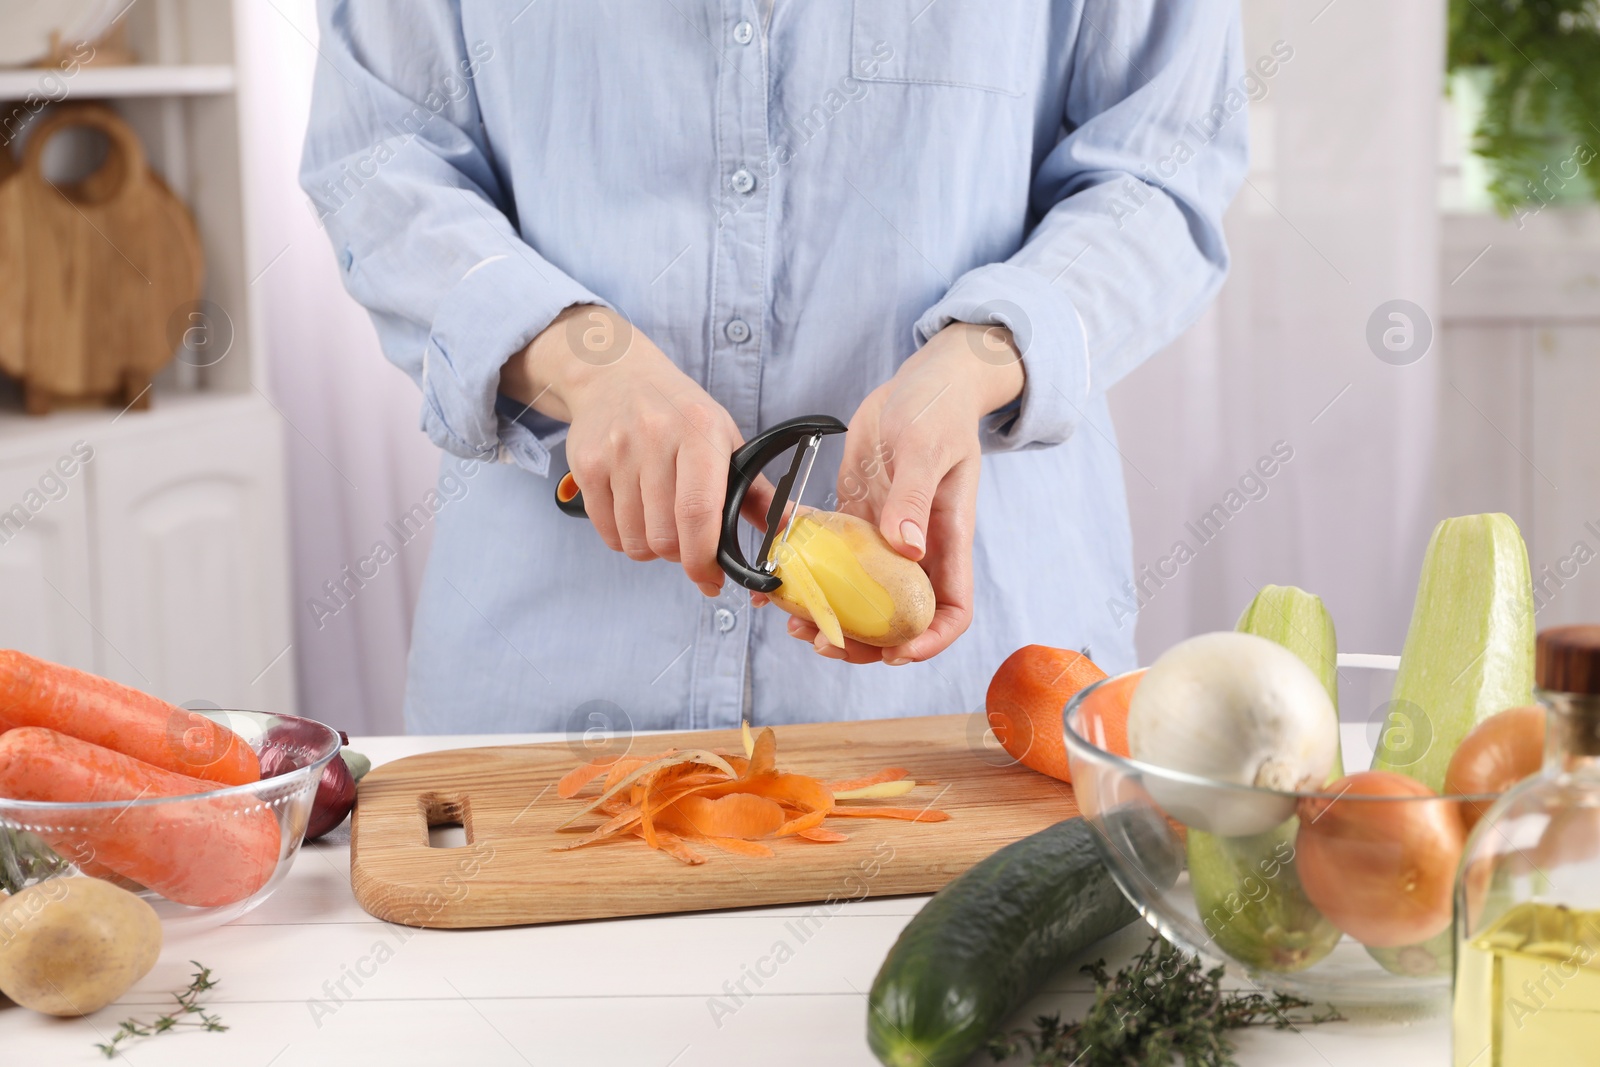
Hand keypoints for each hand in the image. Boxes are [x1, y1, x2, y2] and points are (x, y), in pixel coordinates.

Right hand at [501, 305, 774, 595]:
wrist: (616, 374)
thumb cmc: (679, 412)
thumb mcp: (723, 436)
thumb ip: (752, 488)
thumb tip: (784, 527)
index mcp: (701, 433)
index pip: (699, 513)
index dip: (704, 559)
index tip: (710, 580)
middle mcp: (656, 438)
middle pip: (664, 537)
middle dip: (680, 556)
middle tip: (686, 543)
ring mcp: (616, 451)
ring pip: (633, 540)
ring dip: (650, 549)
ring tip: (660, 524)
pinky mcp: (586, 464)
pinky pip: (606, 531)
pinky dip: (624, 538)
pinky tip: (635, 515)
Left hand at [783, 322, 1023, 663]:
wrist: (923, 380)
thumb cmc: (938, 409)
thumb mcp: (926, 449)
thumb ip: (914, 498)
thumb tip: (907, 550)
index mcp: (947, 540)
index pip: (951, 610)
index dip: (928, 641)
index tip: (895, 653)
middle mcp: (918, 548)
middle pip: (899, 618)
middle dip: (865, 642)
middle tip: (824, 642)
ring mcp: (887, 536)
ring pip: (861, 597)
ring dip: (831, 616)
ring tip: (795, 621)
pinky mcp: (859, 517)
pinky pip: (834, 560)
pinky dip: (809, 574)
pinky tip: (778, 576)